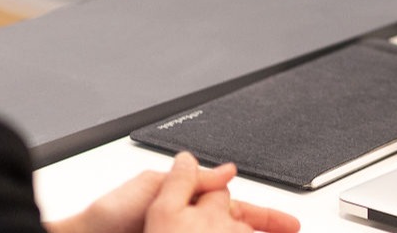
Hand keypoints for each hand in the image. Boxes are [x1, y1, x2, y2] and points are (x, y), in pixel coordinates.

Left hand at [53, 152, 299, 232]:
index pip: (234, 208)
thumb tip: (227, 171)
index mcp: (186, 201)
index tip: (287, 223)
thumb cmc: (109, 216)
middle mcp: (187, 225)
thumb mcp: (155, 188)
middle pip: (235, 230)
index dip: (263, 216)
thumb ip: (192, 181)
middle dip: (262, 231)